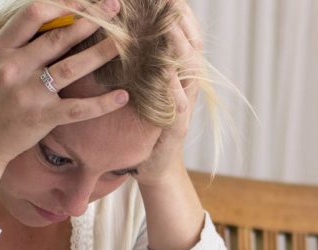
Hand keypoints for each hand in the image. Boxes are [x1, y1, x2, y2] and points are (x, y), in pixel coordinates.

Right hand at [0, 0, 129, 165]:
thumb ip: (11, 40)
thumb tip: (43, 16)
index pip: (33, 15)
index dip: (63, 4)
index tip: (85, 1)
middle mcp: (13, 68)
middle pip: (58, 37)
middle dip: (90, 20)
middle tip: (114, 10)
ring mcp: (28, 94)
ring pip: (72, 67)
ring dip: (101, 53)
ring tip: (123, 43)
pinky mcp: (42, 118)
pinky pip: (78, 109)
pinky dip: (102, 103)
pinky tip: (123, 96)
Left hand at [135, 0, 203, 186]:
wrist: (154, 166)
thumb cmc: (144, 125)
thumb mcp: (144, 88)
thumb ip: (142, 63)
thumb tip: (125, 33)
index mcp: (180, 74)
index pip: (187, 36)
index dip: (182, 14)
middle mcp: (188, 86)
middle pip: (192, 46)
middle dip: (182, 22)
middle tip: (171, 1)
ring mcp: (186, 105)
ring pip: (190, 71)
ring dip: (179, 48)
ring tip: (168, 26)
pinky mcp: (178, 127)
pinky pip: (179, 102)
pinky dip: (173, 85)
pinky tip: (164, 69)